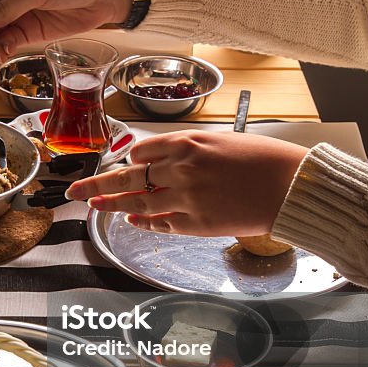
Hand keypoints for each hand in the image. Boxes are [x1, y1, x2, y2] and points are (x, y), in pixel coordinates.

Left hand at [65, 131, 308, 235]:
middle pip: (128, 178)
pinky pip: (161, 224)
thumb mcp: (221, 141)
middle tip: (73, 192)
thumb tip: (158, 159)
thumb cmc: (264, 160)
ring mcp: (187, 198)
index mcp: (188, 143)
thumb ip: (188, 150)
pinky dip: (143, 222)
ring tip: (93, 208)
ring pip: (138, 203)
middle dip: (96, 185)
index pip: (141, 151)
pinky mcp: (197, 224)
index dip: (128, 159)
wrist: (294, 186)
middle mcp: (181, 169)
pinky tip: (131, 220)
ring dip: (112, 205)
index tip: (120, 164)